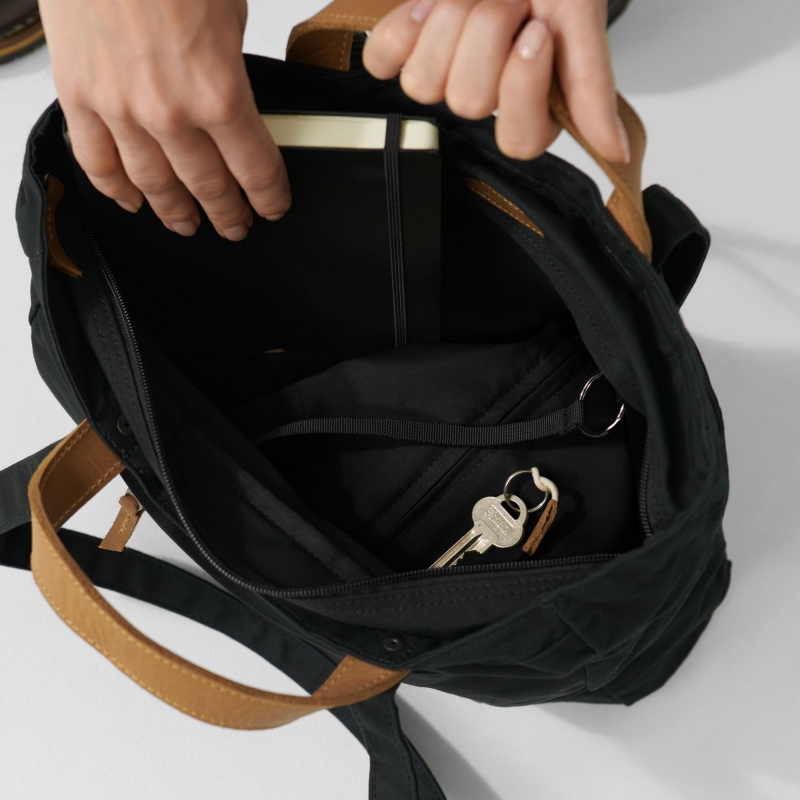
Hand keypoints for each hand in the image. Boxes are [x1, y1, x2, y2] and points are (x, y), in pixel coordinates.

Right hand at [39, 0, 290, 239]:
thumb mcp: (230, 13)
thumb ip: (232, 69)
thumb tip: (233, 95)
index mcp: (220, 93)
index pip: (255, 170)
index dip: (269, 197)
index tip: (273, 208)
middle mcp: (171, 114)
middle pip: (208, 187)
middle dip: (227, 213)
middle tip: (236, 226)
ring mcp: (120, 109)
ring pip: (154, 185)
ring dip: (175, 212)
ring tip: (188, 225)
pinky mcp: (79, 95)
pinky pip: (96, 161)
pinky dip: (115, 188)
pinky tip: (131, 202)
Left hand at [362, 0, 628, 163]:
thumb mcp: (578, 15)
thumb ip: (592, 85)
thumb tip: (614, 153)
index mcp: (531, 105)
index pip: (519, 141)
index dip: (522, 86)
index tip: (537, 32)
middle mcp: (484, 99)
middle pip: (469, 102)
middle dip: (490, 29)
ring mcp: (440, 77)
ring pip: (424, 85)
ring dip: (450, 21)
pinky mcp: (401, 51)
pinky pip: (382, 62)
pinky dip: (404, 29)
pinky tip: (428, 8)